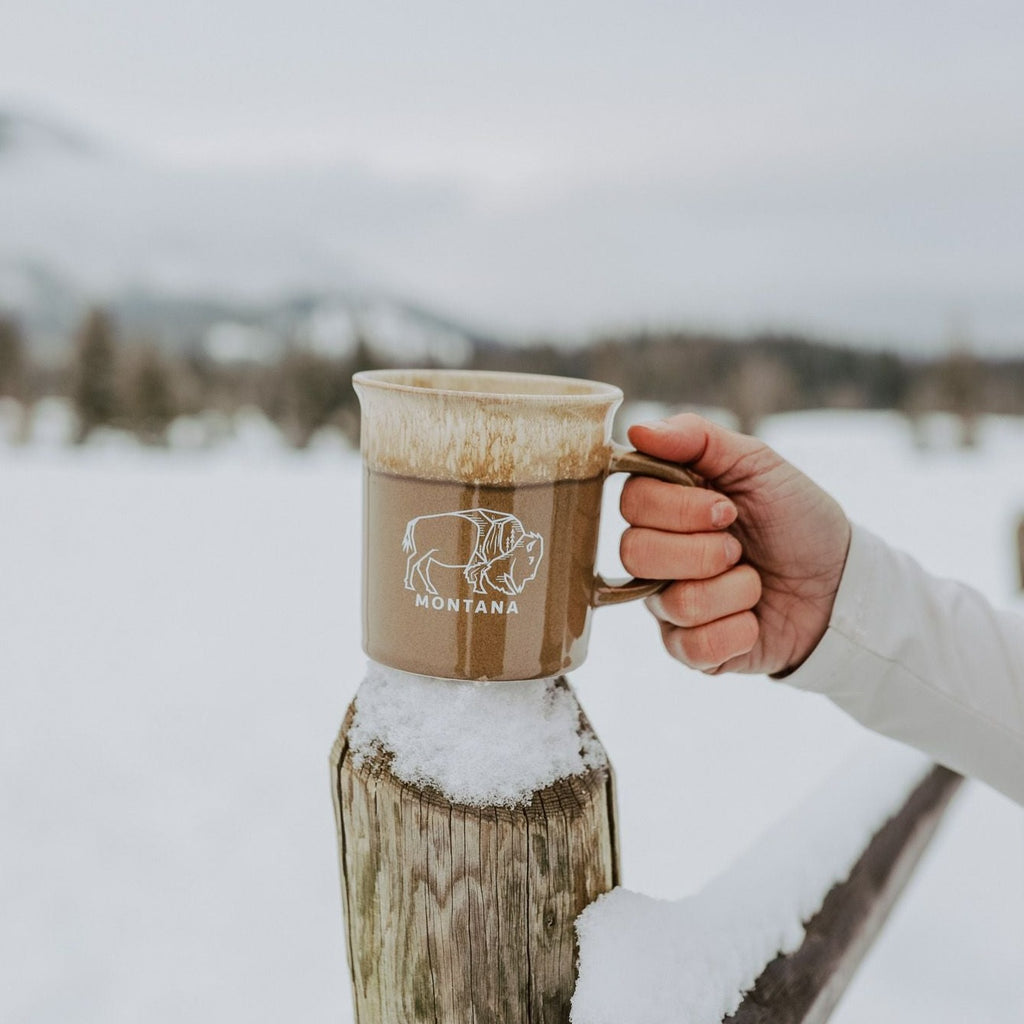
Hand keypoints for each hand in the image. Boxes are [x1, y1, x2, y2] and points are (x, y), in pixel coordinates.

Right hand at [619, 414, 851, 675]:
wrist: (842, 583)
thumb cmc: (796, 518)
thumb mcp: (756, 463)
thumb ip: (695, 438)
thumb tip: (635, 428)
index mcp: (665, 506)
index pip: (631, 503)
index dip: (679, 508)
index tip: (728, 508)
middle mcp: (657, 554)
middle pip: (635, 553)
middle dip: (704, 551)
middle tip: (739, 547)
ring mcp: (668, 603)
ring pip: (671, 602)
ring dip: (733, 590)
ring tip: (754, 582)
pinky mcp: (689, 649)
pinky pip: (690, 647)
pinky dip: (737, 631)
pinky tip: (754, 620)